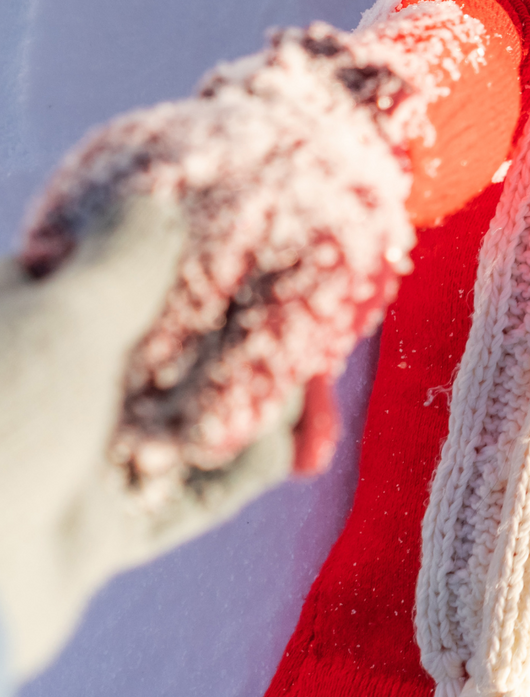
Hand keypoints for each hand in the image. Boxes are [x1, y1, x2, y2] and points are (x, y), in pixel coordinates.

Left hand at [0, 194, 294, 681]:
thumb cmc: (4, 419)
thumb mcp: (67, 311)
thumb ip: (125, 254)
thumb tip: (157, 198)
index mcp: (22, 324)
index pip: (105, 276)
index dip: (179, 258)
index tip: (243, 245)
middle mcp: (46, 388)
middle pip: (159, 350)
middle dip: (231, 337)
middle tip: (294, 315)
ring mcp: (73, 462)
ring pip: (179, 420)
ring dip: (244, 404)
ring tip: (303, 383)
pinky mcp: (101, 528)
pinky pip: (184, 494)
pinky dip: (235, 470)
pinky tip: (285, 444)